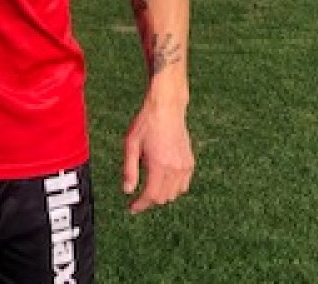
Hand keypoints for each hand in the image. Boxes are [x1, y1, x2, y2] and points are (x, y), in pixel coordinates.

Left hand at [121, 99, 194, 213]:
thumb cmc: (146, 124)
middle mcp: (175, 168)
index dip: (140, 205)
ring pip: (175, 194)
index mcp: (159, 164)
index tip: (132, 209)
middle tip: (138, 198)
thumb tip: (127, 191)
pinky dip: (174, 189)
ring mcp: (185, 166)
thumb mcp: (131, 145)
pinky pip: (184, 185)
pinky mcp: (190, 162)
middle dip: (149, 201)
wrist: (167, 108)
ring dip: (162, 195)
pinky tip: (164, 181)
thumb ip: (129, 170)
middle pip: (163, 197)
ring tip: (150, 189)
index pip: (151, 195)